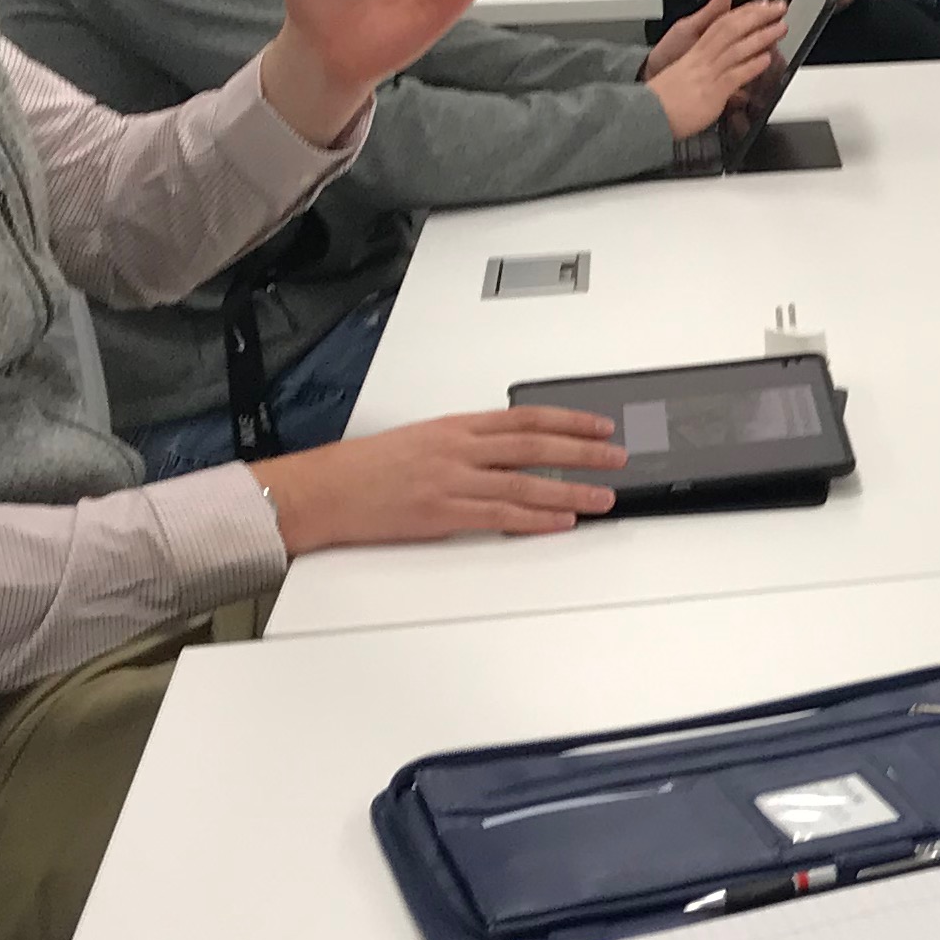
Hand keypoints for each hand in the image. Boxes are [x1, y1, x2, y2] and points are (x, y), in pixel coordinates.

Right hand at [258, 407, 627, 554]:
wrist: (323, 490)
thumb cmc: (364, 467)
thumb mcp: (421, 439)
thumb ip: (466, 444)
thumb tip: (508, 452)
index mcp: (456, 426)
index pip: (525, 418)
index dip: (568, 421)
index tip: (599, 426)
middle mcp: (459, 449)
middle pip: (535, 446)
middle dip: (583, 452)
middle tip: (617, 457)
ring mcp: (453, 481)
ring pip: (525, 482)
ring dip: (571, 490)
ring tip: (604, 496)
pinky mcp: (443, 514)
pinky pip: (501, 515)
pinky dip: (536, 518)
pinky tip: (562, 520)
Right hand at [639, 0, 789, 138]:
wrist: (648, 112)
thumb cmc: (667, 94)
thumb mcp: (685, 64)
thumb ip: (706, 49)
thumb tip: (718, 36)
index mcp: (696, 51)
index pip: (722, 23)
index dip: (744, 12)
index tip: (762, 5)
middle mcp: (703, 58)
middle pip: (732, 29)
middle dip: (757, 16)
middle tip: (779, 8)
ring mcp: (707, 74)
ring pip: (736, 49)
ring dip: (761, 37)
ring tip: (780, 28)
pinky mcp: (711, 93)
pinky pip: (733, 76)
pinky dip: (751, 66)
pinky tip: (766, 59)